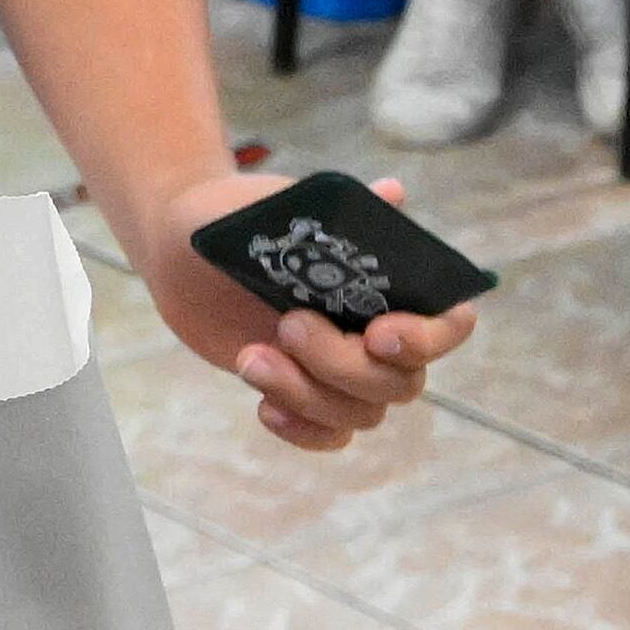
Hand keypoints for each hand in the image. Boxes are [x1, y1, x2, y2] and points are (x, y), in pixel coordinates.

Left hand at [143, 166, 475, 452]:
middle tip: (287, 325)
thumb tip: (392, 194)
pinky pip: (328, 435)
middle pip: (400, 383)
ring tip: (250, 358)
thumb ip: (340, 212)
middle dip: (343, 364)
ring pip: (360, 414)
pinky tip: (265, 408)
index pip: (447, 324)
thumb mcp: (286, 206)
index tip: (378, 333)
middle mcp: (377, 334)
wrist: (182, 242)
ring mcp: (342, 370)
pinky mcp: (304, 394)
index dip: (426, 340)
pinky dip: (304, 432)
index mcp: (391, 286)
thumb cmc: (245, 217)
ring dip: (308, 395)